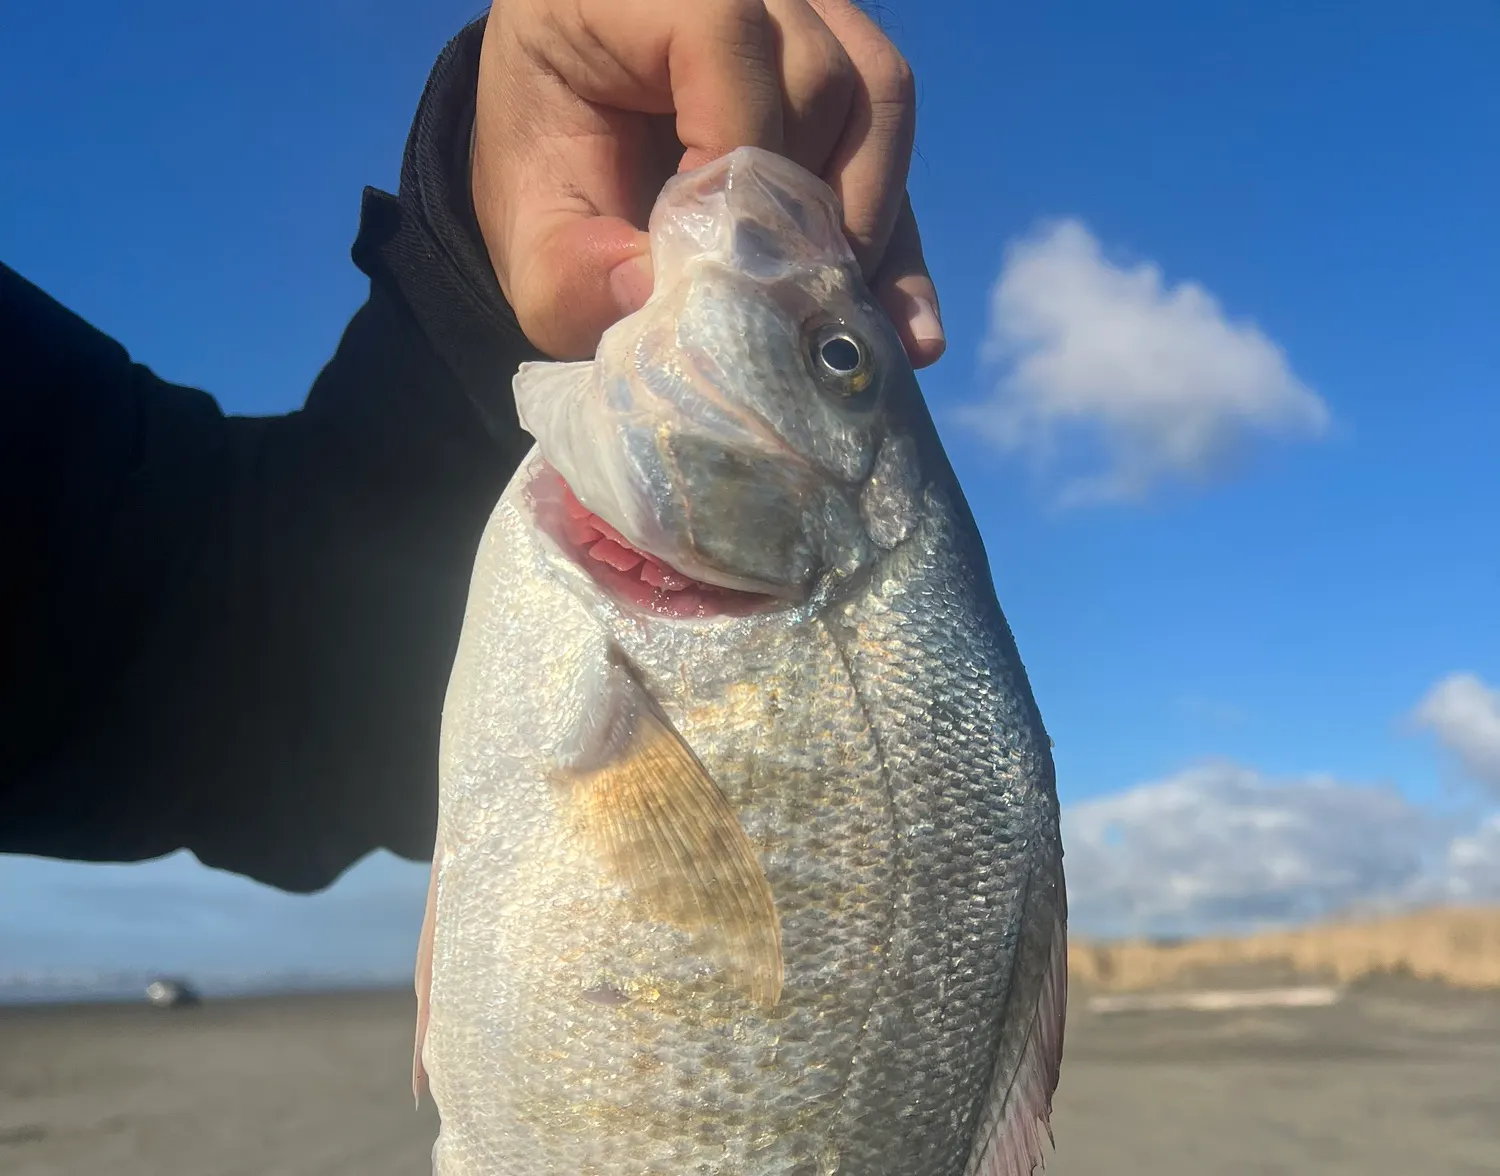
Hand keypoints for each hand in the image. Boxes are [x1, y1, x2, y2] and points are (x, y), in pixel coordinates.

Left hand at [470, 0, 944, 366]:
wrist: (574, 157)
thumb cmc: (550, 182)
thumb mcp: (531, 240)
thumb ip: (574, 274)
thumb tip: (655, 294)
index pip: (725, 34)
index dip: (737, 149)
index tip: (715, 254)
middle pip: (818, 75)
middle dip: (803, 210)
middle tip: (780, 313)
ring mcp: (807, 13)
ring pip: (877, 100)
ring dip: (862, 224)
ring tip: (835, 321)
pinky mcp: (848, 66)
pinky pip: (892, 135)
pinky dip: (894, 236)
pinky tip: (902, 326)